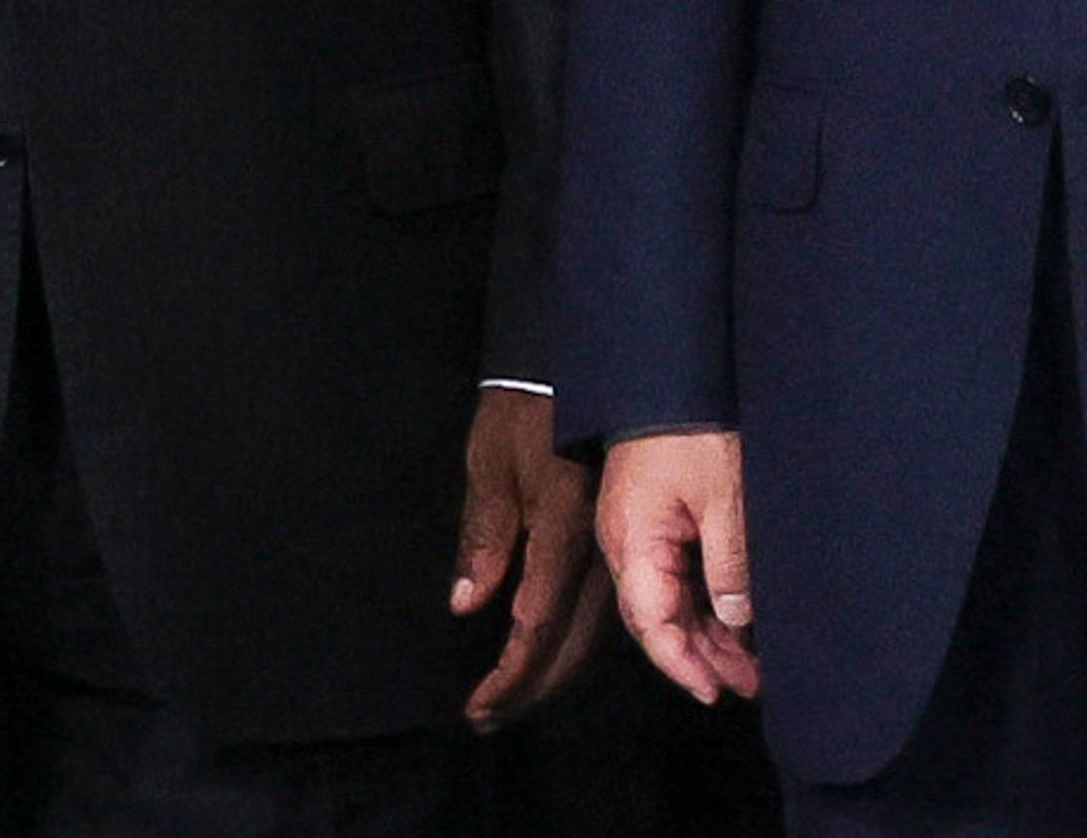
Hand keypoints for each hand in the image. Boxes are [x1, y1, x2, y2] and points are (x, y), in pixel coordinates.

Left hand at [451, 389, 612, 728]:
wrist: (571, 368)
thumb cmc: (521, 413)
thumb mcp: (488, 463)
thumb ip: (482, 535)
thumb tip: (468, 605)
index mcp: (563, 527)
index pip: (537, 622)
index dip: (510, 674)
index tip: (479, 707)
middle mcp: (599, 548)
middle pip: (573, 643)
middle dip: (530, 688)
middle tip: (489, 719)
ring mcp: (616, 547)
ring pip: (593, 633)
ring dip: (553, 674)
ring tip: (510, 701)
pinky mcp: (618, 543)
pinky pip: (601, 610)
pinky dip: (573, 645)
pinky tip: (549, 658)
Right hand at [598, 428, 759, 703]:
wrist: (670, 377)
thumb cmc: (692, 428)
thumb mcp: (724, 497)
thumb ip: (729, 563)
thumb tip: (735, 619)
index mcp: (632, 542)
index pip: (651, 624)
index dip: (683, 665)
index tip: (716, 692)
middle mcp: (627, 544)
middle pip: (658, 619)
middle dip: (702, 657)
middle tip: (749, 684)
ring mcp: (638, 532)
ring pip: (669, 601)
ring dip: (707, 634)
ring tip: (749, 663)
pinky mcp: (655, 520)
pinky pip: (676, 576)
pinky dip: (705, 603)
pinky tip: (735, 621)